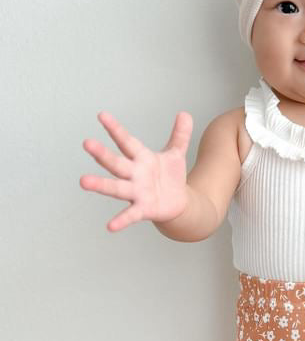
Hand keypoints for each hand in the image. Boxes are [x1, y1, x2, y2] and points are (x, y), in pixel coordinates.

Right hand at [80, 111, 192, 231]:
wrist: (178, 202)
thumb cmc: (170, 176)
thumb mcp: (176, 154)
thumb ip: (180, 135)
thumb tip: (186, 114)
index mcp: (141, 158)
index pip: (126, 141)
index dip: (115, 128)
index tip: (102, 115)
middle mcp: (134, 174)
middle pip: (116, 163)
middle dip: (102, 154)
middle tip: (86, 143)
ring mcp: (136, 192)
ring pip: (116, 188)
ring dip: (101, 185)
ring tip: (83, 181)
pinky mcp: (143, 209)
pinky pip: (130, 215)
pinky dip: (121, 220)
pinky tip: (110, 226)